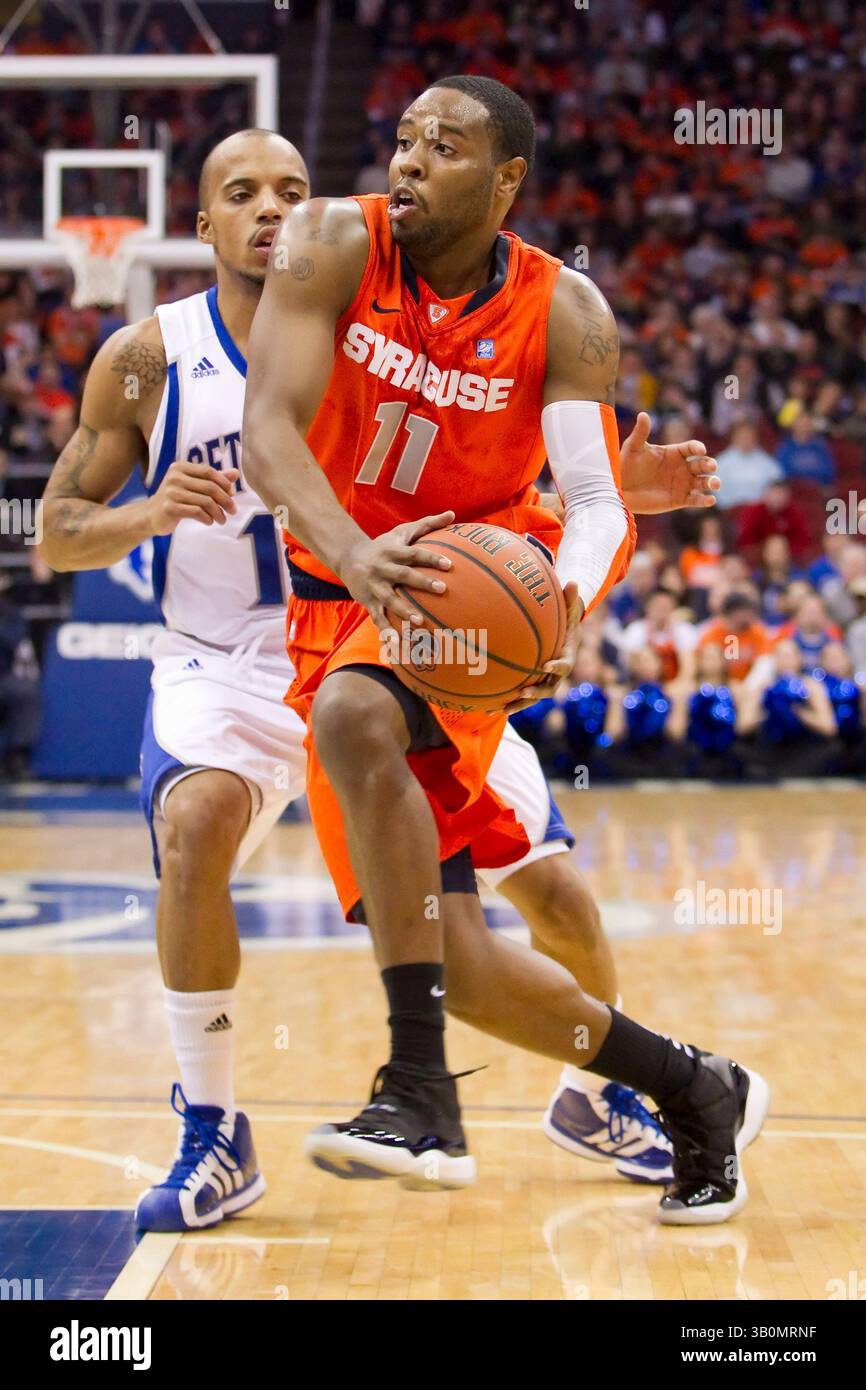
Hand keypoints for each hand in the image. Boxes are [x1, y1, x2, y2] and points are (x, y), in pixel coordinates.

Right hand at [147, 461, 238, 532]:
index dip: (224, 483)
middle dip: (226, 500)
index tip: (232, 494)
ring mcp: (171, 492)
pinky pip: (197, 512)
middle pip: (210, 487)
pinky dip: (207, 518)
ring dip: (218, 513)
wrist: (150, 515)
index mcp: (180, 467)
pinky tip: (209, 522)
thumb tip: (236, 473)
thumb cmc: (175, 499)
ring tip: (222, 520)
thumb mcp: (193, 485)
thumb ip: (213, 479)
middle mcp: (174, 477)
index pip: (209, 471)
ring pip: (205, 502)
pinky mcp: (170, 508)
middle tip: (233, 510)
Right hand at [341, 510, 454, 633]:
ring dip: (403, 611)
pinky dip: (386, 631)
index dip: (431, 558)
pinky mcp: (368, 601)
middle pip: (403, 575)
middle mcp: (383, 568)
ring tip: (420, 622)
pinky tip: (397, 645)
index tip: (450, 565)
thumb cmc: (383, 545)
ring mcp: (374, 586)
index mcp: (393, 551)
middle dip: (422, 582)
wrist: (348, 557)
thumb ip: (427, 524)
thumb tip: (452, 514)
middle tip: (442, 589)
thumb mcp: (402, 532)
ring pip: (389, 599)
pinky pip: (377, 618)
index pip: (414, 554)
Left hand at [503, 581, 582, 713]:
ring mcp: (543, 682)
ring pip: (532, 698)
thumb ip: (569, 599)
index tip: (547, 665)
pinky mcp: (531, 684)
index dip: (557, 667)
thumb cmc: (565, 621)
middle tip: (524, 692)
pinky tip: (486, 707)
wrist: (564, 638)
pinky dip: (505, 702)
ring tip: (501, 709)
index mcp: (566, 658)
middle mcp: (555, 675)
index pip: (564, 666)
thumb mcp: (569, 610)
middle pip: (548, 689)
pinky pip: (519, 696)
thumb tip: (572, 581)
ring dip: (518, 705)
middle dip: (536, 693)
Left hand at [620, 411, 718, 513]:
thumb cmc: (626, 466)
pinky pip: (695, 500)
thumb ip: (640, 433)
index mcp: (674, 453)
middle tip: (712, 467)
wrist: (620, 489)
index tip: (700, 450)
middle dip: (709, 465)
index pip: (692, 448)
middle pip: (702, 464)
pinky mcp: (679, 500)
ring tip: (715, 484)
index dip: (698, 448)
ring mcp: (682, 484)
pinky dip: (704, 501)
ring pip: (703, 482)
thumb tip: (643, 414)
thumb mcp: (633, 448)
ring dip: (712, 482)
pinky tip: (710, 500)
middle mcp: (682, 467)